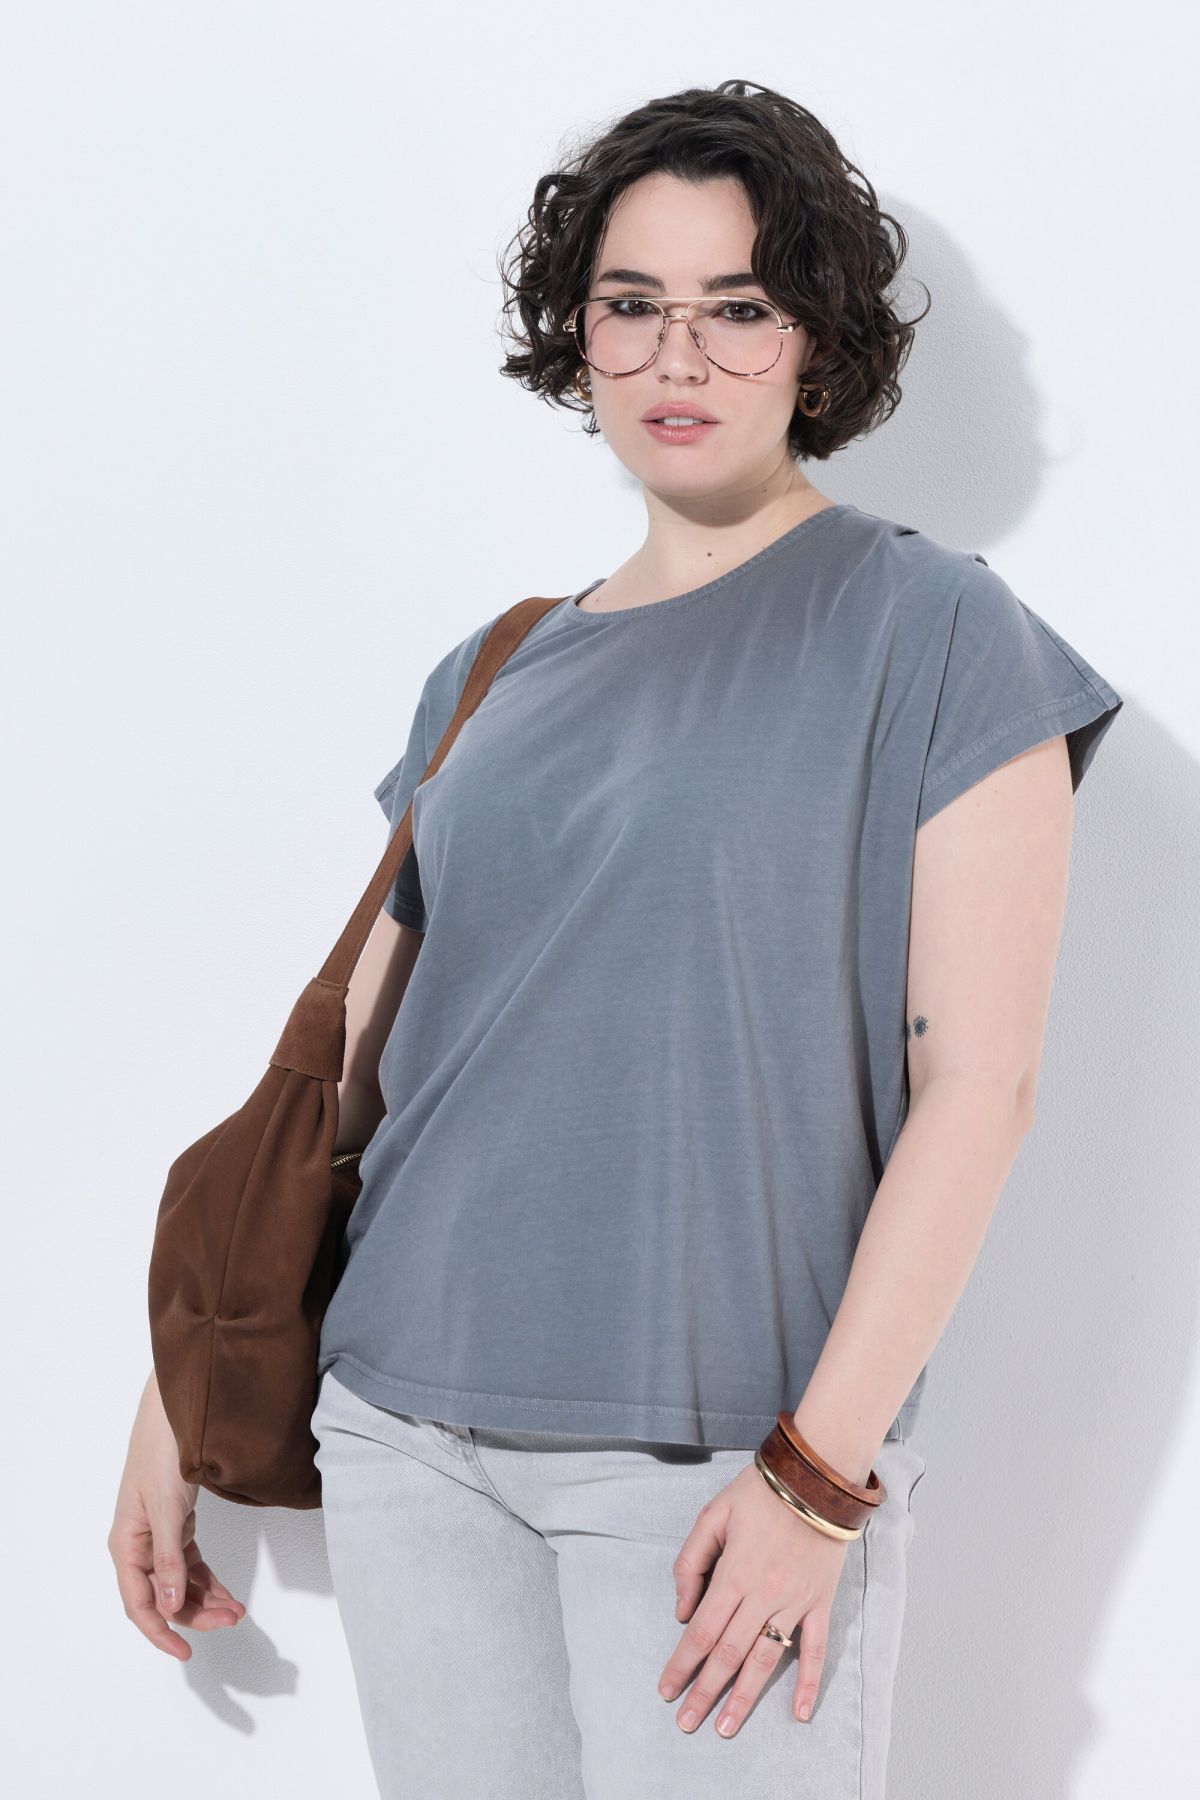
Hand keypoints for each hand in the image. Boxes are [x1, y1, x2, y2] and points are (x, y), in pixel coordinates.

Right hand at [107, 1371, 247, 1659]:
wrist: (176, 1411)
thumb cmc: (164, 1453)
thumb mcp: (168, 1509)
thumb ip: (169, 1560)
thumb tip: (169, 1607)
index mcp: (126, 1545)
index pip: (139, 1604)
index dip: (161, 1632)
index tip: (186, 1651)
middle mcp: (138, 1544)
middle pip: (163, 1596)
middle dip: (196, 1613)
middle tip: (232, 1620)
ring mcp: (158, 1534)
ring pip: (179, 1582)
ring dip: (205, 1598)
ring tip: (236, 1609)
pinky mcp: (176, 1523)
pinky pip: (190, 1562)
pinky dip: (207, 1578)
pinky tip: (227, 1591)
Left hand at [656, 1461, 849, 1736]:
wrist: (816, 1477)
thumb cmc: (760, 1492)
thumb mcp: (713, 1514)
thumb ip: (691, 1561)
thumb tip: (683, 1609)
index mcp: (734, 1574)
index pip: (702, 1631)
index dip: (682, 1663)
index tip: (666, 1690)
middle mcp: (764, 1595)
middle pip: (730, 1654)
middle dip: (705, 1691)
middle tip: (686, 1723)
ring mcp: (795, 1603)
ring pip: (766, 1660)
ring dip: (745, 1697)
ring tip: (726, 1727)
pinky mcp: (820, 1603)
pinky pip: (816, 1650)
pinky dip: (809, 1683)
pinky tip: (800, 1713)